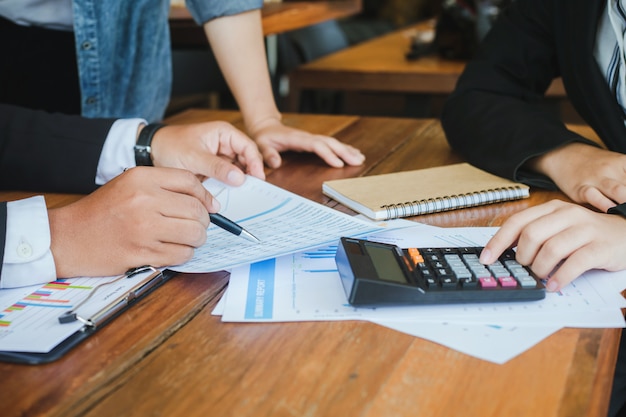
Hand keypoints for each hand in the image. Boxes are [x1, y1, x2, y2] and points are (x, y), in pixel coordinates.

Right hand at [48, 167, 214, 276]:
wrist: (69, 237)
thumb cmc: (102, 212)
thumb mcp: (130, 185)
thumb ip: (166, 188)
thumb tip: (209, 203)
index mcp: (142, 178)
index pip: (190, 182)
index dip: (206, 196)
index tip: (210, 207)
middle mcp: (144, 200)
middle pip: (196, 210)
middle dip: (204, 222)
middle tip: (197, 227)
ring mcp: (144, 228)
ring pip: (194, 234)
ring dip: (196, 239)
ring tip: (187, 239)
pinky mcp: (142, 253)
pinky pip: (181, 255)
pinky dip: (184, 254)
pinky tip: (173, 250)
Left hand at [149, 121, 264, 184]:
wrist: (152, 151)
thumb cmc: (171, 146)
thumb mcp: (194, 157)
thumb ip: (217, 167)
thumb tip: (239, 178)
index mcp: (224, 133)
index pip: (248, 147)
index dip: (255, 163)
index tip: (257, 178)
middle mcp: (225, 143)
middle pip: (246, 159)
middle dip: (249, 174)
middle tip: (250, 190)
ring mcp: (220, 156)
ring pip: (238, 170)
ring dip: (238, 181)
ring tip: (239, 193)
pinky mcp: (214, 168)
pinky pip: (227, 177)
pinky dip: (228, 185)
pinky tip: (228, 193)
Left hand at [247, 117, 364, 168]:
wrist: (266, 126)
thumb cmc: (264, 137)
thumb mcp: (261, 145)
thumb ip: (268, 154)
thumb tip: (276, 163)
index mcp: (297, 139)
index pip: (316, 145)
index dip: (328, 154)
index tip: (339, 164)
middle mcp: (307, 137)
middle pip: (329, 143)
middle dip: (344, 152)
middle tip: (358, 161)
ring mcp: (312, 138)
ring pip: (333, 142)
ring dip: (347, 150)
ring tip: (360, 158)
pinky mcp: (313, 141)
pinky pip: (330, 144)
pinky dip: (343, 149)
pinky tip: (352, 153)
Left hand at [478, 200, 625, 290]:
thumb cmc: (586, 235)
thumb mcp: (559, 227)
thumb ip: (535, 234)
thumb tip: (504, 252)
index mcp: (552, 209)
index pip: (517, 222)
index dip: (498, 241)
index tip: (486, 258)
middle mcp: (567, 215)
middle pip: (531, 235)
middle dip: (522, 256)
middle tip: (525, 267)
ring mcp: (585, 230)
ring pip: (552, 249)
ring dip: (540, 267)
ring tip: (541, 276)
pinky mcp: (601, 248)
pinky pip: (576, 263)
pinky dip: (561, 277)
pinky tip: (554, 285)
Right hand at [529, 142, 625, 211]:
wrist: (562, 154)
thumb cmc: (594, 165)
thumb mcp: (619, 166)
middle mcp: (615, 169)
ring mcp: (599, 178)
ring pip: (620, 192)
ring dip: (625, 201)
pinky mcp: (582, 189)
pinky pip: (596, 198)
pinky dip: (606, 205)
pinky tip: (611, 210)